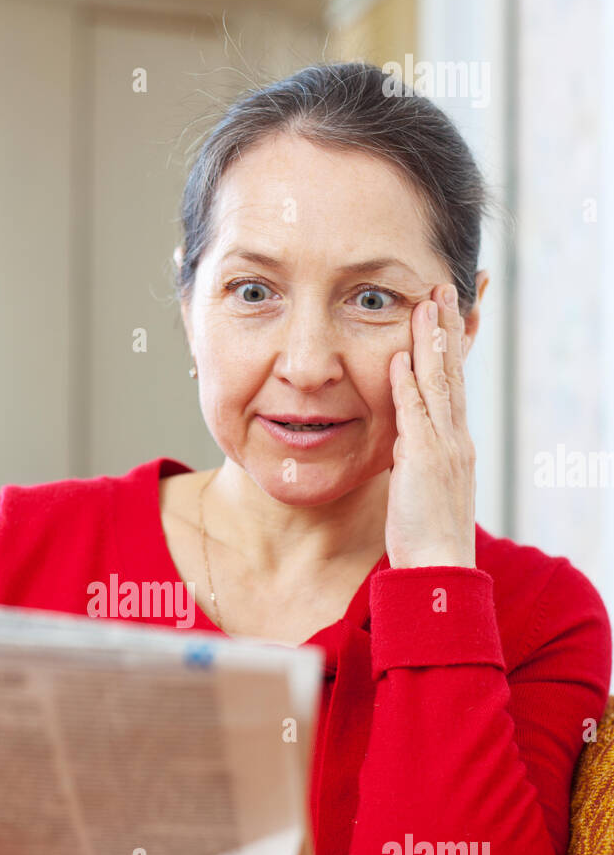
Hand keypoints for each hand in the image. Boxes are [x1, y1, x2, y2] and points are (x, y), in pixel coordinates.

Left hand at [385, 282, 476, 568]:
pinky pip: (414, 416)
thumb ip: (414, 458)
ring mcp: (442, 448)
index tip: (450, 312)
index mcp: (455, 443)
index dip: (453, 346)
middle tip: (442, 287)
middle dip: (447, 328)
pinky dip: (407, 386)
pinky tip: (399, 358)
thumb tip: (403, 442)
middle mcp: (455, 439)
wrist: (439, 567)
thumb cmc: (426, 535)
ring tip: (426, 303)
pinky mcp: (423, 462)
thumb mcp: (422, 487)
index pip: (454, 384)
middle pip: (452, 372)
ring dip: (430, 342)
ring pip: (438, 384)